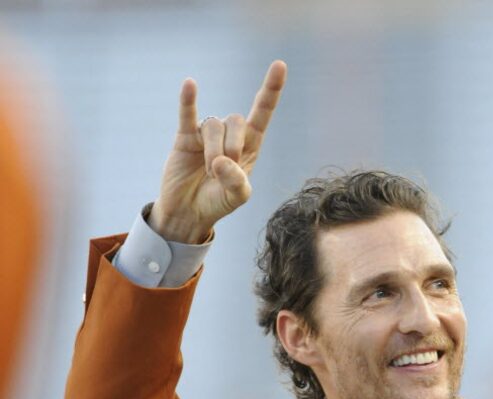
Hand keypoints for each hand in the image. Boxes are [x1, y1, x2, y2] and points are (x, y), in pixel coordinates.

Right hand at [149, 60, 286, 243]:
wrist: (188, 212)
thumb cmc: (217, 203)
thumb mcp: (237, 198)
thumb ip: (236, 181)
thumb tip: (221, 161)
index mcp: (249, 147)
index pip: (262, 114)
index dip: (271, 91)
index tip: (280, 65)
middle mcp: (229, 135)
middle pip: (236, 121)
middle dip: (232, 147)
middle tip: (223, 171)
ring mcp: (206, 134)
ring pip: (214, 126)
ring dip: (214, 150)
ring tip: (209, 171)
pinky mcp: (185, 136)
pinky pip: (187, 114)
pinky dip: (188, 100)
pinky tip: (189, 85)